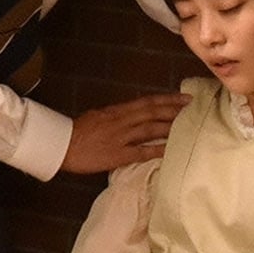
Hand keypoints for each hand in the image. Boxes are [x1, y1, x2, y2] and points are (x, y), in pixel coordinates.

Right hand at [59, 92, 188, 173]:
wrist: (61, 146)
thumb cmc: (76, 132)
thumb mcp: (96, 117)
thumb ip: (115, 116)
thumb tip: (132, 115)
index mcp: (115, 111)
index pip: (146, 102)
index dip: (166, 100)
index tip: (183, 98)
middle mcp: (120, 121)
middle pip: (152, 113)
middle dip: (173, 109)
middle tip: (192, 107)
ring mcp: (120, 138)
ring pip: (150, 129)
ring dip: (170, 126)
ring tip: (187, 124)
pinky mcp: (118, 155)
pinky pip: (142, 151)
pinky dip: (158, 149)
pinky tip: (172, 149)